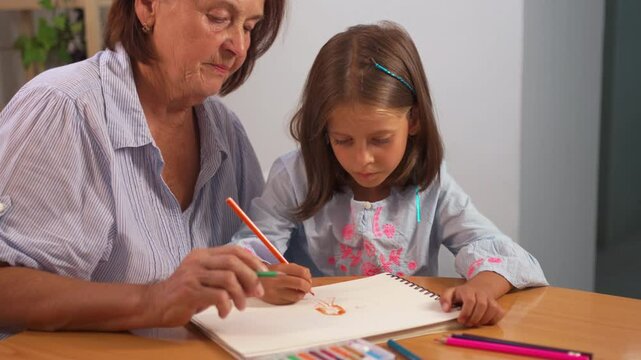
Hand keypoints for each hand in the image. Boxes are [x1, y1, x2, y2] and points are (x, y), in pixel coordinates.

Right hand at [143, 246, 267, 326]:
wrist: (156, 304)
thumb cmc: (185, 294)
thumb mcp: (206, 280)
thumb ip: (227, 278)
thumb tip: (255, 282)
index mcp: (204, 254)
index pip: (234, 250)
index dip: (252, 261)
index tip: (264, 274)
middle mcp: (198, 260)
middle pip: (233, 262)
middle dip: (251, 277)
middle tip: (257, 293)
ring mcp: (192, 274)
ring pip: (228, 279)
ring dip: (240, 295)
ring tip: (240, 306)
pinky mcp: (189, 291)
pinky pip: (218, 296)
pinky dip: (227, 306)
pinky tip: (224, 312)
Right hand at [260, 263, 311, 304]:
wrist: (249, 282)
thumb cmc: (269, 274)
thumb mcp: (279, 267)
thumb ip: (294, 270)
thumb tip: (308, 277)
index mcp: (279, 268)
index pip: (301, 271)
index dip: (308, 276)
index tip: (308, 278)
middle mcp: (277, 279)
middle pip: (300, 283)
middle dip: (308, 286)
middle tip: (307, 287)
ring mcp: (275, 291)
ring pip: (297, 295)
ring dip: (302, 294)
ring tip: (301, 292)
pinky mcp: (274, 301)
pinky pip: (290, 301)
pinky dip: (295, 299)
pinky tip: (293, 295)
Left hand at [439, 271, 511, 326]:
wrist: (479, 288)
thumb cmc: (463, 294)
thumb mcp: (450, 293)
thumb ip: (445, 299)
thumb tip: (445, 309)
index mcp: (468, 290)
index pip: (470, 300)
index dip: (466, 312)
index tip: (461, 320)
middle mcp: (481, 293)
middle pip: (482, 305)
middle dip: (474, 318)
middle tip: (467, 323)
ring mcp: (491, 299)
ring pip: (492, 309)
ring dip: (483, 320)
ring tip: (474, 323)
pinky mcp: (497, 305)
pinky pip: (499, 313)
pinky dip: (493, 320)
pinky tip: (484, 321)